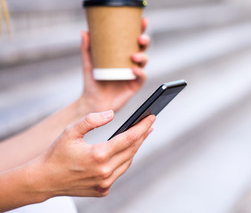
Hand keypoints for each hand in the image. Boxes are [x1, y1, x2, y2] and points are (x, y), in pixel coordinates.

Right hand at [30, 111, 154, 198]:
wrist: (43, 180)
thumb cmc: (56, 153)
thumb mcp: (71, 131)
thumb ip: (92, 120)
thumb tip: (112, 114)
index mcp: (99, 155)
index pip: (129, 138)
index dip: (142, 126)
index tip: (152, 117)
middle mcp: (105, 171)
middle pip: (132, 150)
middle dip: (142, 135)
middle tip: (149, 124)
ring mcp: (105, 183)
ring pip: (128, 162)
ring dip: (135, 148)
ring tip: (140, 135)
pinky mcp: (103, 190)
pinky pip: (119, 172)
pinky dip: (124, 160)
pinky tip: (126, 151)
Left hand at [80, 18, 150, 112]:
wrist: (93, 102)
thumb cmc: (92, 82)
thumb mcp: (89, 63)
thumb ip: (86, 48)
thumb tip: (84, 31)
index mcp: (122, 54)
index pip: (133, 39)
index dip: (140, 29)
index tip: (142, 21)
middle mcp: (130, 62)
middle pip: (142, 48)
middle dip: (145, 41)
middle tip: (140, 39)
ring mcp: (134, 74)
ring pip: (144, 61)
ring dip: (142, 57)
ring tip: (133, 56)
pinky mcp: (135, 85)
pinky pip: (142, 77)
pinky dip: (140, 73)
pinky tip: (134, 70)